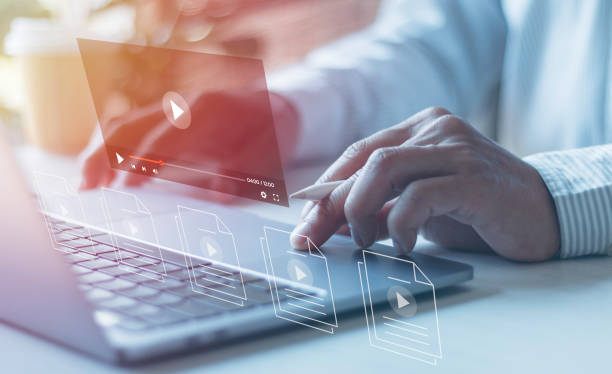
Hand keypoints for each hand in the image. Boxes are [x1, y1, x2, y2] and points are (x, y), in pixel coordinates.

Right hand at [79, 91, 298, 194]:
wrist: (279, 105)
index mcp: (207, 111)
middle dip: (104, 156)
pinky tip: (104, 171)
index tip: (125, 187)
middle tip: (87, 189)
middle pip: (130, 126)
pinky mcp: (168, 118)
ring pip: (124, 125)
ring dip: (101, 152)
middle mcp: (183, 105)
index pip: (164, 137)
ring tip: (85, 184)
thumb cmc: (273, 131)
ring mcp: (172, 109)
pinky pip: (132, 128)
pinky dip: (112, 148)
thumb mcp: (269, 152)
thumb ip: (244, 170)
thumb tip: (217, 194)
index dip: (143, 162)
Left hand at [290, 107, 559, 261]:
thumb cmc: (474, 210)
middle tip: (314, 239)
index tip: (305, 224)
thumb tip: (329, 221)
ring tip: (365, 240)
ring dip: (361, 209)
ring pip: (384, 167)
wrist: (542, 214)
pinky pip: (420, 195)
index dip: (325, 189)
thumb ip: (382, 204)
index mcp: (419, 129)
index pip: (358, 153)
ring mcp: (456, 149)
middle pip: (365, 160)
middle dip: (331, 204)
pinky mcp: (474, 177)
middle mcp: (436, 130)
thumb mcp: (419, 205)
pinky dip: (400, 222)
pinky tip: (404, 243)